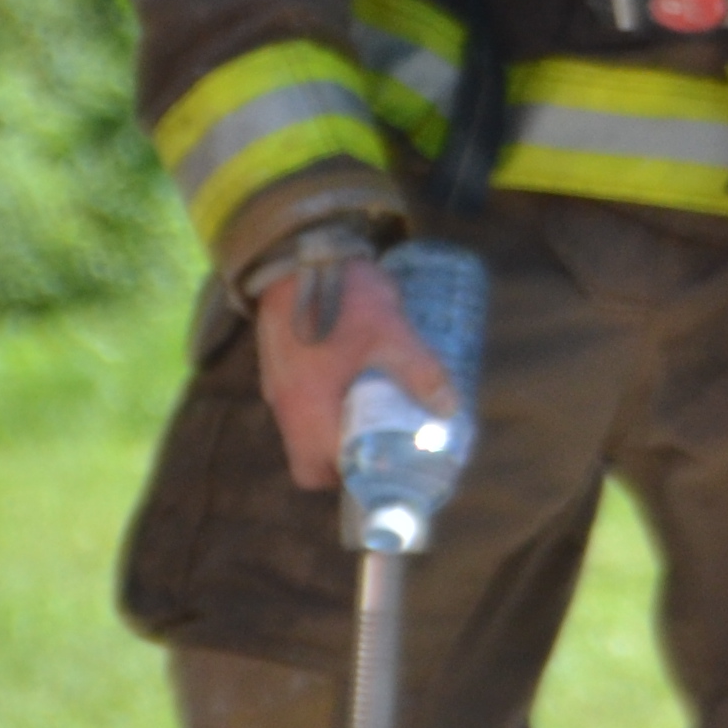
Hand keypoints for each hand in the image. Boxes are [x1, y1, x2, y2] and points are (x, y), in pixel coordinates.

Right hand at [251, 238, 459, 493]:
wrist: (297, 248)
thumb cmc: (342, 295)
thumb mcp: (390, 332)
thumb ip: (421, 371)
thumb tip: (450, 408)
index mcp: (306, 408)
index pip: (315, 472)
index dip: (345, 479)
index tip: (376, 466)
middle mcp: (285, 404)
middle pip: (308, 454)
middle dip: (343, 454)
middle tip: (380, 439)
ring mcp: (278, 382)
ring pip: (303, 424)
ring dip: (334, 423)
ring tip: (372, 407)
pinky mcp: (280, 361)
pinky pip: (300, 396)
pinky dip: (324, 398)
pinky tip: (351, 375)